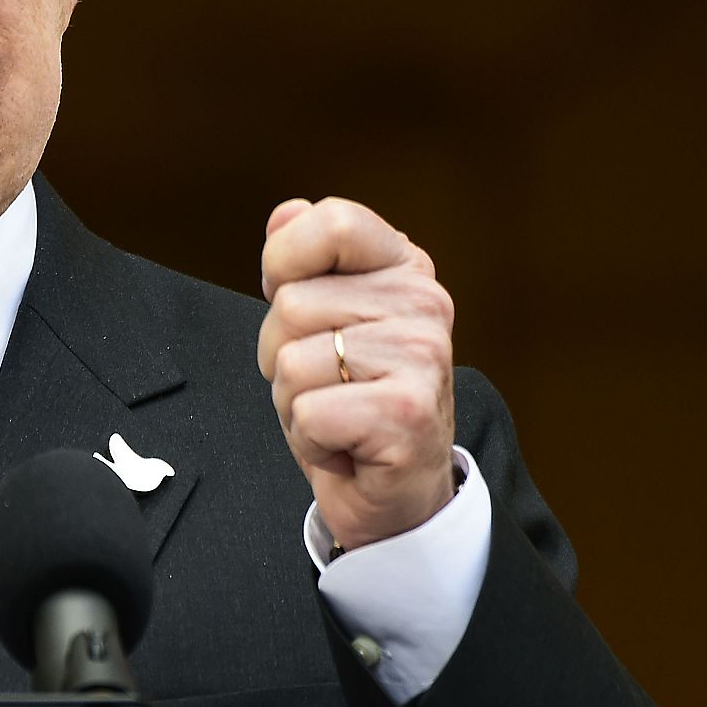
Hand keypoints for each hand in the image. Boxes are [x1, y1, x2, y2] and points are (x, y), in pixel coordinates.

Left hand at [258, 196, 456, 550]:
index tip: (295, 306)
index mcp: (405, 266)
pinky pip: (307, 412)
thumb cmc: (349, 398)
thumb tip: (286, 212)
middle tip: (326, 384)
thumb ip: (302, 262)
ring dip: (292, 401)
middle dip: (280, 352)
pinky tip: (347, 447)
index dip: (285, 262)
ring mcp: (423, 357)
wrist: (397, 494)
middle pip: (290, 303)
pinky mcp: (407, 415)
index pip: (334, 222)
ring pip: (290, 361)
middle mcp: (425, 302)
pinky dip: (308, 439)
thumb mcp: (319, 320)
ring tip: (338, 415)